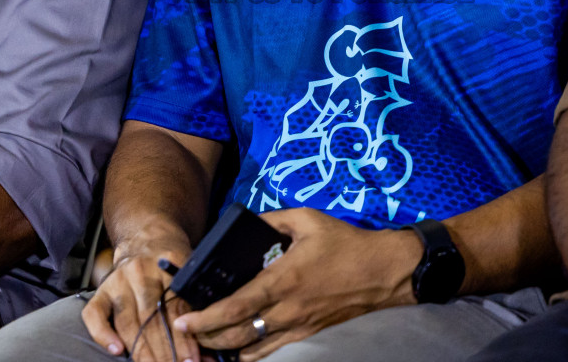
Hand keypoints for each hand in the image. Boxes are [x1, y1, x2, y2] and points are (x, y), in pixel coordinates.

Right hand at [81, 236, 195, 361]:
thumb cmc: (171, 261)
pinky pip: (95, 315)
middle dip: (165, 351)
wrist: (146, 236)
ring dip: (142, 351)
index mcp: (168, 264)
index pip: (176, 309)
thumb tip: (206, 352)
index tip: (192, 360)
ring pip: (128, 322)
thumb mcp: (189, 274)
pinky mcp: (101, 289)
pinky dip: (103, 334)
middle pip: (152, 319)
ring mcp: (118, 280)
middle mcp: (140, 271)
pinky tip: (117, 351)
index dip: (185, 339)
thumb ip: (195, 308)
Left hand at [174, 208, 418, 360]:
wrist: (383, 271)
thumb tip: (246, 222)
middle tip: (186, 332)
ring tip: (206, 342)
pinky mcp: (308, 334)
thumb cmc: (345, 244)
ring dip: (224, 348)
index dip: (206, 318)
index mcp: (282, 280)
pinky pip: (272, 351)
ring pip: (251, 348)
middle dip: (206, 337)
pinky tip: (237, 349)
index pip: (235, 307)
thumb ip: (271, 220)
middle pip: (236, 335)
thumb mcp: (306, 220)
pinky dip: (250, 354)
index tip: (184, 320)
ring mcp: (297, 326)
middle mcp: (286, 310)